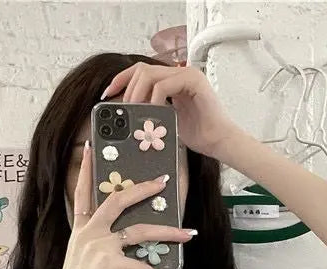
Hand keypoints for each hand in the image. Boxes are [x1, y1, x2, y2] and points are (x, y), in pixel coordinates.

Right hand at [47, 141, 192, 268]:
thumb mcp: (87, 265)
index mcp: (80, 231)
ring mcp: (98, 247)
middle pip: (117, 200)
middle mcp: (88, 233)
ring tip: (190, 233)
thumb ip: (102, 249)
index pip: (81, 193)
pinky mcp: (109, 265)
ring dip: (169, 231)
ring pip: (140, 230)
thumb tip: (126, 246)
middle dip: (142, 188)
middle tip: (163, 180)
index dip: (85, 169)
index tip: (90, 146)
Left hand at [100, 62, 243, 159]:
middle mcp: (178, 72)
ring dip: (137, 94)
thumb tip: (125, 113)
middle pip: (141, 69)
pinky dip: (154, 99)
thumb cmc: (198, 134)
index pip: (140, 71)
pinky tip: (153, 113)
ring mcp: (187, 74)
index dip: (121, 80)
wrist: (218, 142)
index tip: (107, 95)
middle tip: (123, 111)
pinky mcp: (193, 81)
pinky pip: (164, 85)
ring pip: (150, 74)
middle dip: (127, 89)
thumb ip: (149, 110)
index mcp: (171, 79)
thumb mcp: (165, 120)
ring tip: (135, 113)